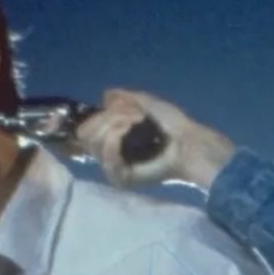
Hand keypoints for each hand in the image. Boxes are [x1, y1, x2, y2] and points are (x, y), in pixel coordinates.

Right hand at [72, 88, 235, 191]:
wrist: (189, 141)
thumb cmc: (172, 123)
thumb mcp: (145, 102)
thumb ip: (122, 98)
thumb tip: (105, 96)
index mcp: (112, 138)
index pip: (84, 130)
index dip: (91, 117)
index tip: (115, 108)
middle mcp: (109, 154)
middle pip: (86, 135)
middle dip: (108, 116)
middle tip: (136, 114)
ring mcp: (114, 167)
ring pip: (93, 143)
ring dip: (114, 123)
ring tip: (138, 120)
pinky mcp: (121, 178)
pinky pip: (106, 158)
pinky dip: (115, 138)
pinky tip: (130, 128)